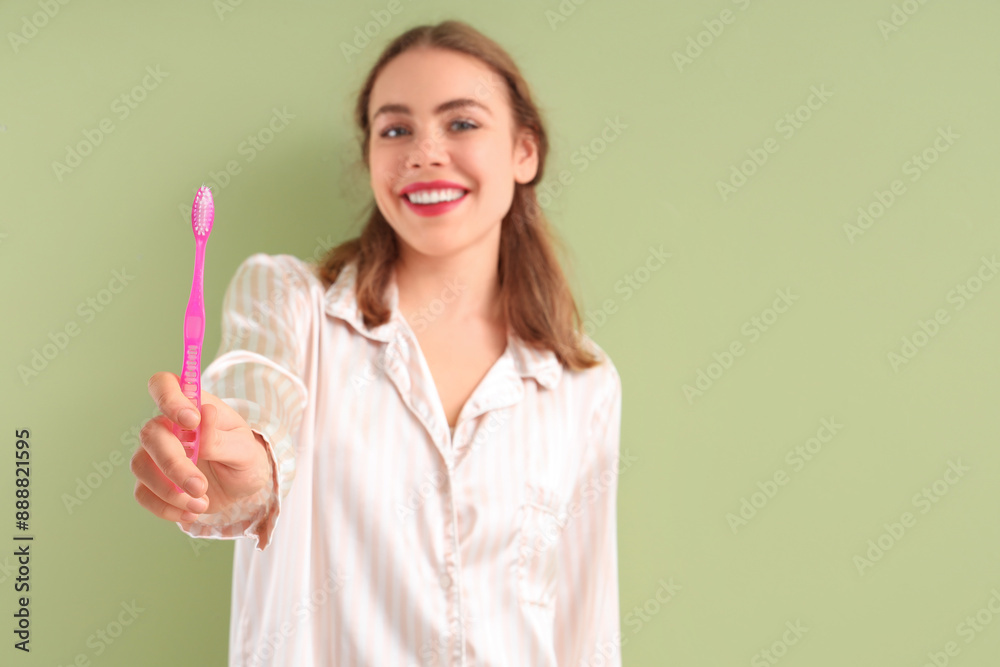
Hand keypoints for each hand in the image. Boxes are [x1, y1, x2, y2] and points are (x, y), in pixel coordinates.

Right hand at [131, 371, 271, 522]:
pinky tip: (192, 511)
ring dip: (170, 490)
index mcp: (192, 406)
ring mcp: (155, 454)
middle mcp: (168, 426)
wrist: (243, 487)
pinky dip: (166, 507)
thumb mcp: (244, 449)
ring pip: (141, 465)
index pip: (164, 385)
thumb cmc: (245, 458)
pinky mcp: (152, 482)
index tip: (191, 421)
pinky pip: (143, 493)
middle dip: (173, 463)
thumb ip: (221, 436)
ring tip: (202, 502)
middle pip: (151, 434)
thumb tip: (205, 413)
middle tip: (199, 486)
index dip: (169, 398)